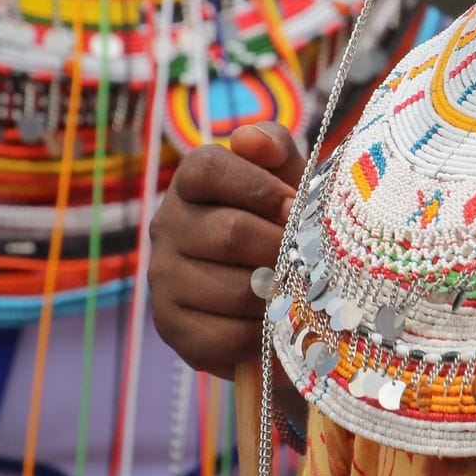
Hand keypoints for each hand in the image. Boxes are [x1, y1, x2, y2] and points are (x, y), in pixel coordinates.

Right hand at [148, 122, 304, 379]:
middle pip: (230, 234)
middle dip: (282, 247)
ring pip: (232, 289)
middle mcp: (167, 225)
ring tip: (300, 290)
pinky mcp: (170, 325)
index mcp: (192, 181)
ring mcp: (163, 277)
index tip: (296, 206)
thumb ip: (274, 147)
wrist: (275, 281)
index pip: (210, 169)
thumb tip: (247, 139)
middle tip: (312, 256)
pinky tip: (276, 322)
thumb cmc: (283, 217)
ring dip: (277, 293)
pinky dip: (260, 333)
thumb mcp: (287, 176)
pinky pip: (221, 336)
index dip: (261, 188)